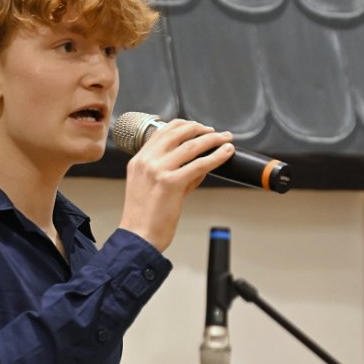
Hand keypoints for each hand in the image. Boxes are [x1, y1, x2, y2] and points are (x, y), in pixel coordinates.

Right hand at [119, 119, 234, 252]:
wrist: (138, 237)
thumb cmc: (144, 218)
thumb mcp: (150, 187)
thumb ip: (171, 172)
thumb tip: (197, 165)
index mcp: (139, 160)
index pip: (163, 132)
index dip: (184, 126)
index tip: (198, 128)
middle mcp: (147, 161)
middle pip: (178, 133)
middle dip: (201, 129)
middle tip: (216, 133)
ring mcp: (158, 170)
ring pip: (191, 146)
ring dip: (213, 140)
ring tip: (226, 140)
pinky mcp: (171, 183)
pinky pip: (199, 164)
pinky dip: (216, 156)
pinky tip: (226, 153)